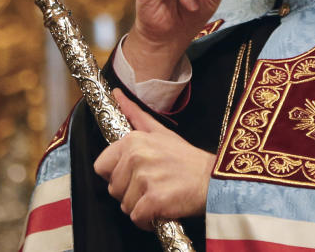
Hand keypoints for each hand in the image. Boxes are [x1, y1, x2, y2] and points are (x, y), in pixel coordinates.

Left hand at [94, 89, 215, 228]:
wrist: (213, 180)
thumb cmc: (187, 159)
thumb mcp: (161, 131)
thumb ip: (135, 115)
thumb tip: (116, 94)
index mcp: (133, 140)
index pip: (101, 166)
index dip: (117, 174)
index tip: (134, 174)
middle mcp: (136, 157)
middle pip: (113, 188)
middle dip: (129, 191)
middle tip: (153, 184)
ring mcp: (144, 179)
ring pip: (124, 205)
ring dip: (140, 206)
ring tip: (160, 194)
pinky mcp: (153, 200)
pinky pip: (137, 218)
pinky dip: (148, 220)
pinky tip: (161, 209)